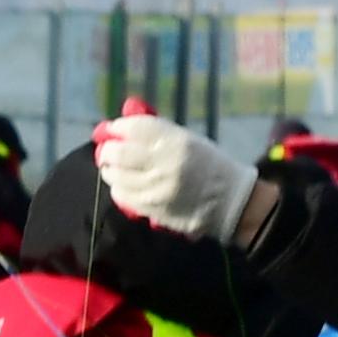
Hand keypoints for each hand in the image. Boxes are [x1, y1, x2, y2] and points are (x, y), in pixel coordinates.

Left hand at [94, 114, 257, 240]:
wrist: (230, 200)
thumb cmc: (209, 165)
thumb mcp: (188, 140)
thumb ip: (157, 133)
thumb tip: (121, 127)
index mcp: (175, 141)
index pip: (135, 128)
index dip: (118, 127)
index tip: (113, 129)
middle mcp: (163, 163)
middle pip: (118, 153)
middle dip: (107, 151)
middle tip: (107, 152)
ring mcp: (156, 188)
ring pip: (117, 176)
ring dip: (110, 170)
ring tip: (114, 169)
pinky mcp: (152, 208)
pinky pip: (123, 196)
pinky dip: (119, 188)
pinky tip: (125, 186)